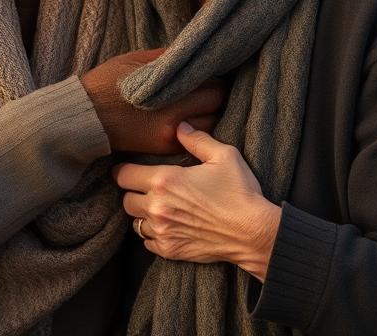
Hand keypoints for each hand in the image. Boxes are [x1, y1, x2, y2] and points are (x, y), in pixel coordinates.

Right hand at [80, 49, 225, 153]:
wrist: (84, 117)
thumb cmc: (107, 83)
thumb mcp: (137, 61)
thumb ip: (169, 58)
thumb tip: (194, 52)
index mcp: (171, 92)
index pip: (214, 84)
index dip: (216, 76)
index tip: (212, 71)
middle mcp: (176, 117)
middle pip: (217, 104)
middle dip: (217, 93)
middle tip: (210, 85)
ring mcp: (171, 136)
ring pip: (211, 124)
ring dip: (211, 112)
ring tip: (201, 102)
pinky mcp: (164, 148)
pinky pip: (194, 139)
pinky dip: (198, 128)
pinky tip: (190, 117)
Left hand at [112, 122, 280, 280]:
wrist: (253, 233)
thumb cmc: (240, 193)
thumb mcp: (223, 156)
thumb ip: (197, 139)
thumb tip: (180, 127)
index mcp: (165, 180)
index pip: (123, 175)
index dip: (124, 171)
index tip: (129, 170)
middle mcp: (158, 207)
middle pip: (126, 200)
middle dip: (134, 193)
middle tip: (147, 189)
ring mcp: (163, 231)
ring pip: (135, 222)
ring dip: (143, 215)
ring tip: (159, 208)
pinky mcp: (171, 250)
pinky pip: (147, 242)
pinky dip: (153, 234)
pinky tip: (168, 226)